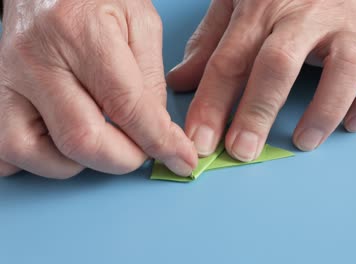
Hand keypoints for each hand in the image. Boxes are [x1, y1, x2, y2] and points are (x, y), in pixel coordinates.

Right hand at [0, 0, 197, 177]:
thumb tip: (156, 131)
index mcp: (79, 32)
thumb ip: (151, 78)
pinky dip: (38, 160)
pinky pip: (5, 152)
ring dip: (80, 163)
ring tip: (101, 139)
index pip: (126, 106)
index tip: (181, 159)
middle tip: (142, 150)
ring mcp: (5, 80)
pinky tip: (61, 142)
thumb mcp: (139, 22)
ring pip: (35, 154)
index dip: (159, 141)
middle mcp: (35, 59)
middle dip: (124, 159)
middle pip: (81, 140)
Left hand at [167, 0, 355, 160]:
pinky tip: (353, 123)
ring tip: (304, 142)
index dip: (211, 104)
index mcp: (261, 6)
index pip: (229, 60)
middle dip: (258, 112)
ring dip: (324, 110)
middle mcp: (304, 15)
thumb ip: (209, 44)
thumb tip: (180, 83)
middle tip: (242, 151)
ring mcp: (345, 26)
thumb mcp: (236, 6)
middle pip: (279, 63)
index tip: (200, 143)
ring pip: (345, 66)